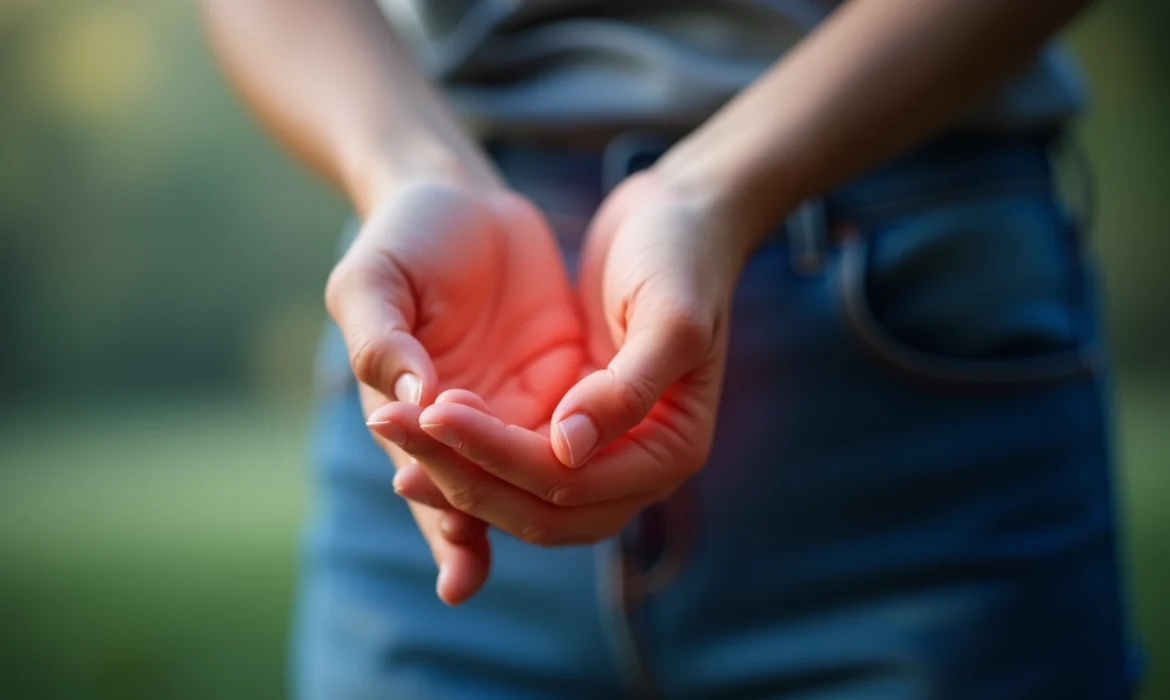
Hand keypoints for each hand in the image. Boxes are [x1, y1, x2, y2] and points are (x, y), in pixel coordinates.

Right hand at [328, 180, 583, 602]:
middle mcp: (470, 436)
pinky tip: (595, 443)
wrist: (468, 204)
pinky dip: (588, 450)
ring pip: (543, 481)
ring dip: (538, 476)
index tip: (431, 493)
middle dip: (480, 484)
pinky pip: (587, 439)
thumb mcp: (372, 281)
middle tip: (474, 432)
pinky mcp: (571, 385)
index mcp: (408, 422)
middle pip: (488, 497)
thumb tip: (415, 400)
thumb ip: (380, 341)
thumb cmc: (404, 240)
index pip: (432, 489)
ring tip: (551, 443)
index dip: (439, 510)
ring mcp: (523, 413)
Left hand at [389, 169, 751, 544]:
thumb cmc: (681, 256)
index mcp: (671, 452)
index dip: (499, 458)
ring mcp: (601, 451)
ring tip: (391, 430)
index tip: (436, 409)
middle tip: (393, 426)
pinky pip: (513, 462)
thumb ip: (629, 388)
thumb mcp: (670, 314)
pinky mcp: (569, 424)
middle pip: (539, 511)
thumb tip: (570, 451)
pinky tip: (418, 427)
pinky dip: (467, 453)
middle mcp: (636, 468)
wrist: (675, 215)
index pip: (569, 484)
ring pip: (519, 496)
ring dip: (455, 473)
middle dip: (464, 477)